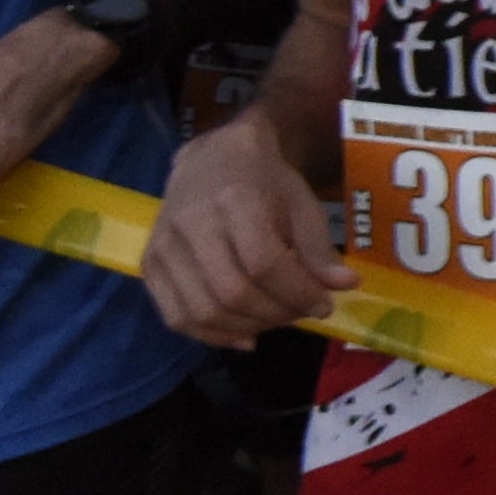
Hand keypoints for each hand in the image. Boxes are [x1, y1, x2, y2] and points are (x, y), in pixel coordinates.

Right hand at [140, 107, 344, 351]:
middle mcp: (192, 224)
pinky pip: (177, 317)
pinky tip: (243, 335)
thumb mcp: (301, 202)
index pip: (264, 263)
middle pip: (233, 292)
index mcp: (235, 199)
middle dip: (276, 314)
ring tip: (275, 320)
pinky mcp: (150, 265)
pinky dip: (212, 336)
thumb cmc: (263, 181)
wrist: (211, 159)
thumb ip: (319, 247)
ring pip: (203, 311)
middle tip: (299, 313)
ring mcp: (164, 246)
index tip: (323, 304)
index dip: (298, 293)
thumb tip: (345, 285)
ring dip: (247, 328)